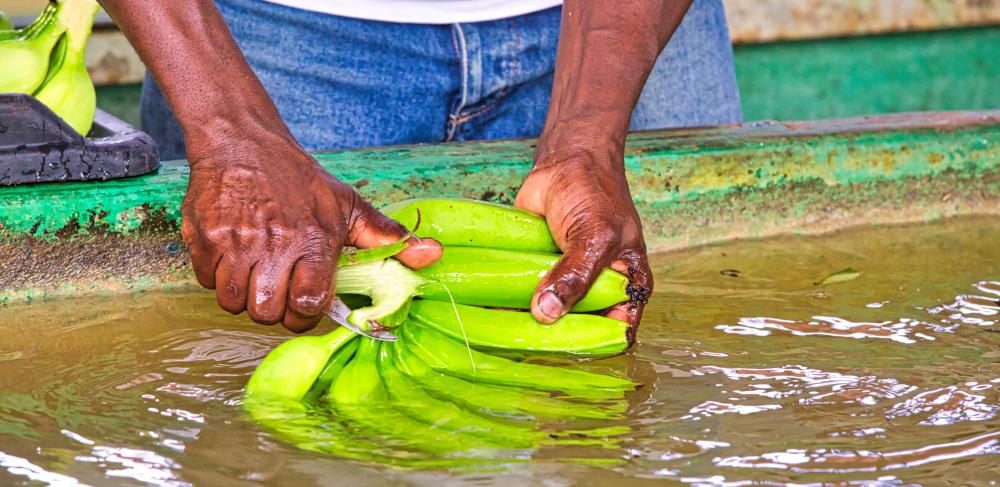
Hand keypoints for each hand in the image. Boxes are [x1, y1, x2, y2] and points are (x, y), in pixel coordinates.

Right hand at [181, 131, 440, 331]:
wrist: (242, 141)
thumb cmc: (300, 180)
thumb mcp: (348, 205)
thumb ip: (387, 238)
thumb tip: (433, 255)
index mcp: (313, 239)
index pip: (308, 304)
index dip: (306, 313)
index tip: (306, 302)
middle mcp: (273, 243)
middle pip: (267, 313)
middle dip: (274, 309)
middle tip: (279, 289)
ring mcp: (234, 241)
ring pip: (233, 303)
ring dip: (244, 297)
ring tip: (257, 275)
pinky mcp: (203, 236)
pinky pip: (206, 282)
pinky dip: (218, 278)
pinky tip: (234, 257)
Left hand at [515, 145, 651, 341]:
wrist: (565, 161)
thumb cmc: (594, 193)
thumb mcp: (595, 236)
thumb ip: (576, 276)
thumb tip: (547, 314)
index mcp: (626, 285)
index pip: (617, 329)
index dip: (596, 345)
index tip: (567, 352)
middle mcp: (596, 288)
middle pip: (578, 329)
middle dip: (555, 338)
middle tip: (527, 346)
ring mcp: (564, 282)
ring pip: (547, 316)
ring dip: (526, 324)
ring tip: (501, 337)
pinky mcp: (535, 272)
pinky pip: (523, 296)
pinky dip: (507, 304)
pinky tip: (487, 316)